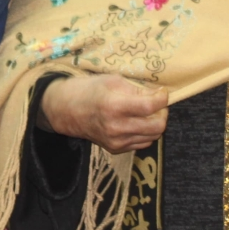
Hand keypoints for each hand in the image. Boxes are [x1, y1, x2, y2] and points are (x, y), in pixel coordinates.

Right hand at [38, 74, 167, 153]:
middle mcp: (116, 127)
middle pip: (157, 126)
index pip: (151, 106)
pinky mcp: (115, 149)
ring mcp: (116, 141)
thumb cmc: (89, 90)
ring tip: (147, 113)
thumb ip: (137, 89)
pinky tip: (136, 122)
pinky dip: (145, 133)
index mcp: (114, 105)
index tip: (163, 92)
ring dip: (155, 124)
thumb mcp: (113, 80)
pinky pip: (142, 143)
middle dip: (162, 113)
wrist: (66, 110)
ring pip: (153, 136)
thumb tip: (158, 96)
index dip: (162, 98)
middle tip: (157, 104)